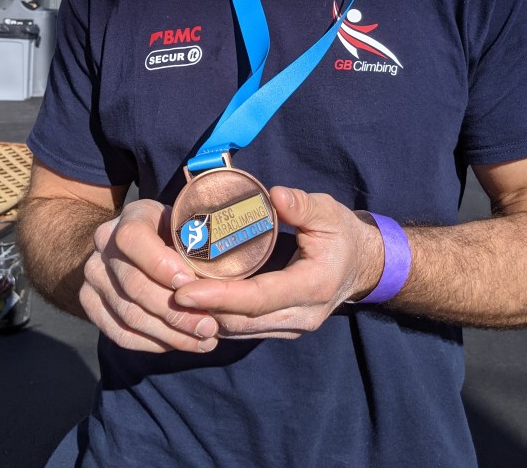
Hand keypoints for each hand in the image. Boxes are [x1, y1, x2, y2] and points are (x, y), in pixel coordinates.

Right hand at [79, 199, 220, 353]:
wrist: (139, 243)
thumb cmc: (177, 232)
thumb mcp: (188, 224)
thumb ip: (198, 241)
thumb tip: (220, 275)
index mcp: (131, 217)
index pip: (133, 238)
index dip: (160, 264)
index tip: (190, 282)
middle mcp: (104, 244)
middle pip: (133, 285)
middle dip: (175, 311)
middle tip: (209, 326)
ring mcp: (92, 275)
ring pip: (128, 314)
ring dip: (169, 333)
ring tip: (203, 340)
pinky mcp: (90, 302)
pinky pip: (118, 332)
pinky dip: (151, 343)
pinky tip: (178, 344)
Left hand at [172, 187, 383, 339]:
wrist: (362, 265)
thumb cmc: (342, 234)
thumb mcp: (328, 213)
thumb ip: (302, 206)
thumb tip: (275, 195)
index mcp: (313, 286)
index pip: (258, 298)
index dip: (219, 295)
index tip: (183, 289)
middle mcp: (300, 316)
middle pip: (241, 322)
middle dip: (201, 311)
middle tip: (163, 294)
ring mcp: (291, 326)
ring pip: (239, 331)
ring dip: (205, 318)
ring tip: (169, 299)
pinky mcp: (281, 327)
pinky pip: (243, 329)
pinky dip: (216, 318)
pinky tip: (192, 305)